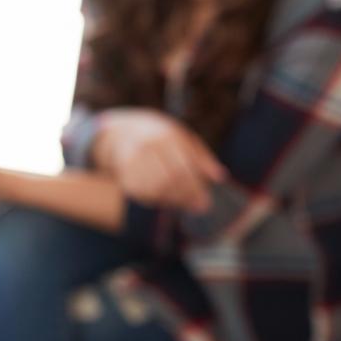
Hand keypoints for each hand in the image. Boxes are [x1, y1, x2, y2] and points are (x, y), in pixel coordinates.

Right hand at [93, 108, 224, 212]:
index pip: (183, 168)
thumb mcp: (183, 137)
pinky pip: (144, 194)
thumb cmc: (161, 136)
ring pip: (156, 190)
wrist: (121, 132)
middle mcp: (146, 148)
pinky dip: (158, 201)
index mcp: (165, 137)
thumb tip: (219, 177)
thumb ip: (201, 156)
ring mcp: (132, 162)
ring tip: (185, 204)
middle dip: (186, 197)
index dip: (195, 188)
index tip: (206, 202)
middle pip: (169, 180)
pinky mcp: (124, 176)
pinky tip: (168, 200)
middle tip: (199, 207)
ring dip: (174, 201)